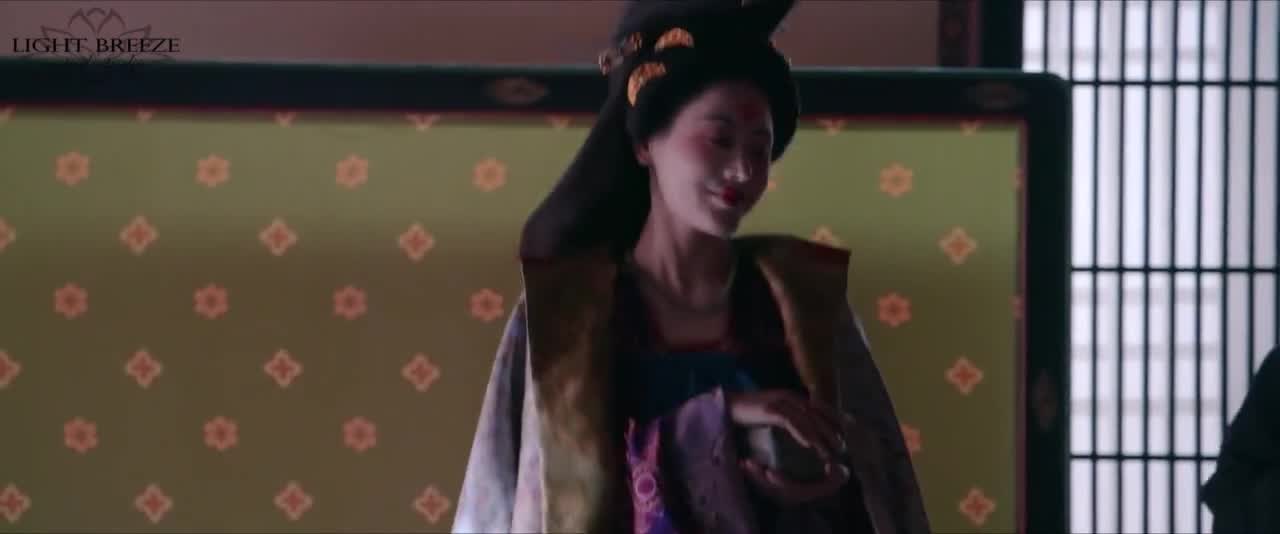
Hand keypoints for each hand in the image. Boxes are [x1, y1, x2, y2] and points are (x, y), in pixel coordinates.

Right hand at [725, 389, 852, 503]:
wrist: (729, 406)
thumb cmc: (751, 412)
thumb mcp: (775, 414)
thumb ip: (790, 419)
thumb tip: (804, 432)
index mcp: (793, 397)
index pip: (820, 407)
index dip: (834, 418)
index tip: (846, 432)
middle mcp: (790, 397)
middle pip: (817, 413)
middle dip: (831, 430)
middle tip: (842, 446)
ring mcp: (780, 401)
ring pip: (806, 419)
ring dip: (819, 436)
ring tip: (828, 451)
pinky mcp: (770, 409)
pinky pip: (790, 422)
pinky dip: (800, 433)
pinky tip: (808, 445)